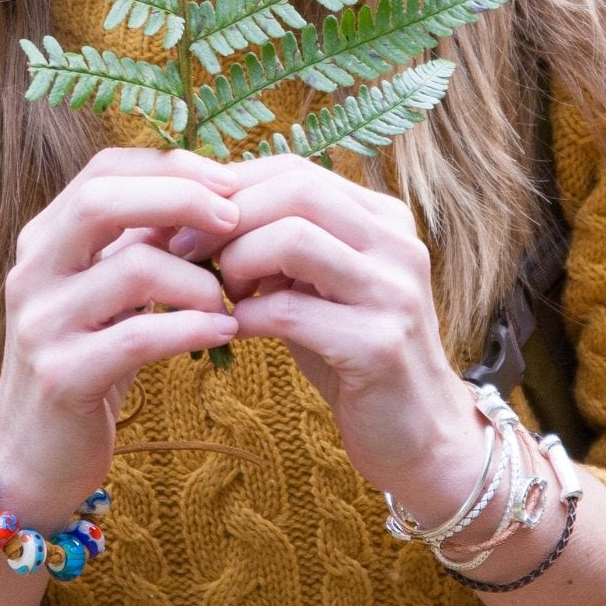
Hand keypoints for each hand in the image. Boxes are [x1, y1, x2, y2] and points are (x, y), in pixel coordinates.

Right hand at [0, 148, 240, 529]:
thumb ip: (144, 241)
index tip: (228, 180)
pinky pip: (138, 337)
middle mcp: (33, 269)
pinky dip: (192, 327)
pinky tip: (223, 331)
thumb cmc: (90, 358)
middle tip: (236, 219)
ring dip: (198, 278)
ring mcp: (41, 323)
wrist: (35, 457)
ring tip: (230, 296)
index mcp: (46, 237)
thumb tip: (211, 194)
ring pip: (131, 268)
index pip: (105, 168)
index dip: (171, 166)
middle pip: (103, 200)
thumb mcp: (111, 289)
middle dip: (180, 198)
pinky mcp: (61, 376)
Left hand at [175, 153, 485, 513]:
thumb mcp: (318, 286)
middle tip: (186, 250)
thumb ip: (279, 244)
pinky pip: (291, 311)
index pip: (296, 169)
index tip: (186, 219)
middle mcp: (397, 244)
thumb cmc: (352, 354)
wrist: (418, 436)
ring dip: (238, 260)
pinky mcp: (379, 346)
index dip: (233, 187)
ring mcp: (393, 292)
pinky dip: (247, 315)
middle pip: (296, 190)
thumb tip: (199, 214)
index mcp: (383, 218)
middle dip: (228, 217)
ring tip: (221, 291)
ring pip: (294, 238)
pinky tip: (233, 329)